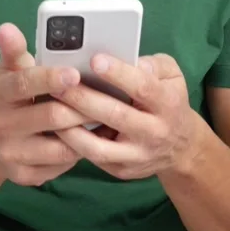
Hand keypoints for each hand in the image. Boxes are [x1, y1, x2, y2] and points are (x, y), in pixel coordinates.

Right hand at [0, 23, 87, 186]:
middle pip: (52, 115)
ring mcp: (12, 154)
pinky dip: (78, 151)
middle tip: (105, 97)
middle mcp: (1, 125)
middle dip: (81, 106)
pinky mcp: (24, 177)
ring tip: (103, 118)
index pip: (26, 83)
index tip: (76, 72)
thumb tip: (6, 27)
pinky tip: (90, 140)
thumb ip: (14, 51)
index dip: (51, 78)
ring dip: (85, 131)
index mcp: (0, 93)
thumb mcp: (8, 72)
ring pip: (62, 144)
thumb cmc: (9, 97)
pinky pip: (61, 165)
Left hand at [55, 53, 200, 180]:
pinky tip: (55, 126)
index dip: (118, 74)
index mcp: (167, 104)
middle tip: (58, 83)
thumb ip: (153, 64)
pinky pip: (93, 158)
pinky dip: (72, 143)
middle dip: (84, 99)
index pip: (142, 88)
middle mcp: (154, 133)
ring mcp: (137, 156)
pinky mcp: (122, 170)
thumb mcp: (171, 75)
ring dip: (71, 128)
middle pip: (116, 116)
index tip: (94, 60)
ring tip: (51, 107)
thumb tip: (133, 61)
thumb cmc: (168, 99)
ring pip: (99, 147)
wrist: (180, 147)